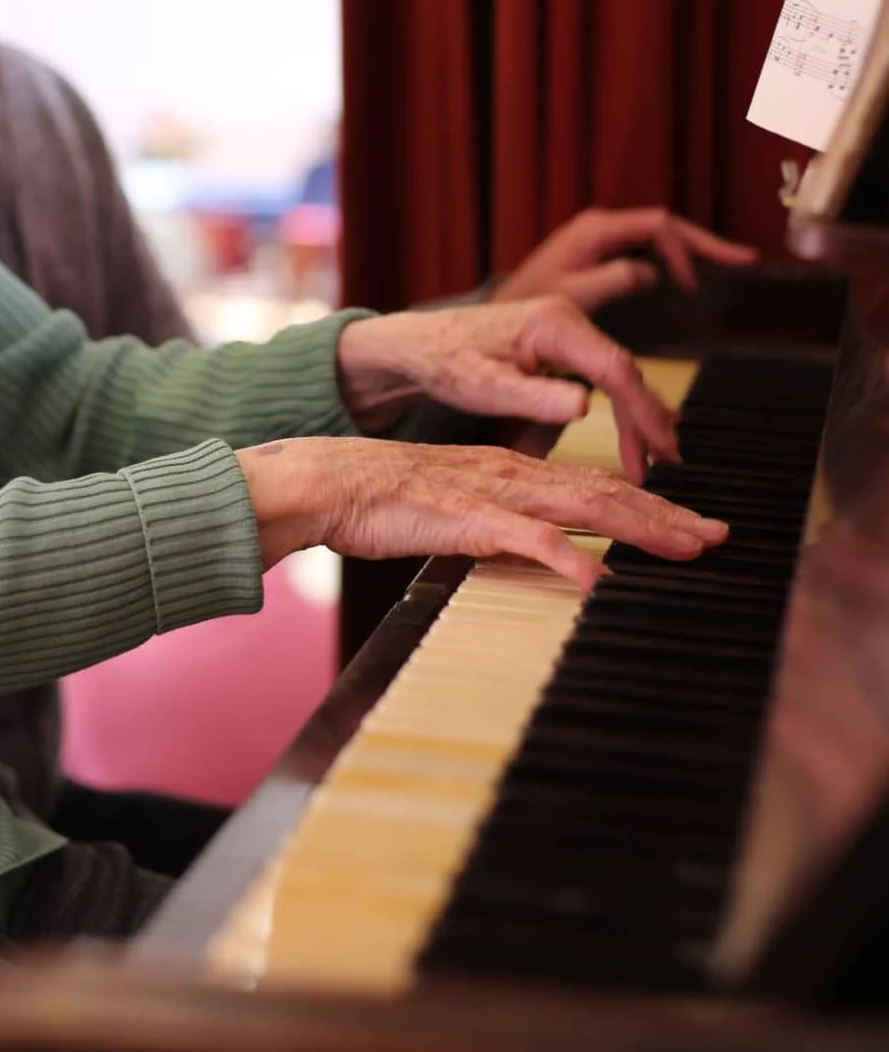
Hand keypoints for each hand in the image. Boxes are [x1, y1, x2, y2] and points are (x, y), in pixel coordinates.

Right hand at [237, 436, 726, 589]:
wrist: (332, 481)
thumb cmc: (385, 501)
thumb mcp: (458, 510)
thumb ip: (502, 526)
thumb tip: (542, 552)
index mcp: (514, 471)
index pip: (598, 487)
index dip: (651, 507)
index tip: (694, 526)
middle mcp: (515, 474)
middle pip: (607, 493)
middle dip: (668, 516)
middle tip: (720, 537)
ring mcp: (494, 493)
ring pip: (583, 508)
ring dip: (640, 530)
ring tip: (685, 550)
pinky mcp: (467, 518)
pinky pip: (527, 539)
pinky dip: (568, 559)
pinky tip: (599, 580)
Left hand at [337, 295, 678, 481]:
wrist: (421, 343)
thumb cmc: (446, 362)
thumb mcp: (484, 387)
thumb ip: (533, 397)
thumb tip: (584, 407)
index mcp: (552, 324)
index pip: (614, 368)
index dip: (642, 411)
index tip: (659, 449)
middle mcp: (566, 316)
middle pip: (624, 369)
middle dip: (648, 417)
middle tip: (666, 463)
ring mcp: (567, 326)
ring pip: (618, 371)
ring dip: (638, 413)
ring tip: (656, 457)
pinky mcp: (563, 340)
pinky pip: (603, 371)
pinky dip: (621, 403)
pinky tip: (635, 432)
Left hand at [494, 206, 757, 311]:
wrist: (502, 310)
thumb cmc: (530, 304)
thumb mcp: (572, 294)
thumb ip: (611, 280)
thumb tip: (653, 272)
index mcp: (597, 230)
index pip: (657, 226)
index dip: (685, 249)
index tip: (694, 284)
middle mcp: (601, 226)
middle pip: (665, 226)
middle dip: (704, 242)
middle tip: (744, 258)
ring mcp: (600, 237)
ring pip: (658, 235)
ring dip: (692, 247)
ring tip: (730, 261)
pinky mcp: (598, 252)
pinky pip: (645, 247)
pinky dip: (672, 257)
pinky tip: (690, 272)